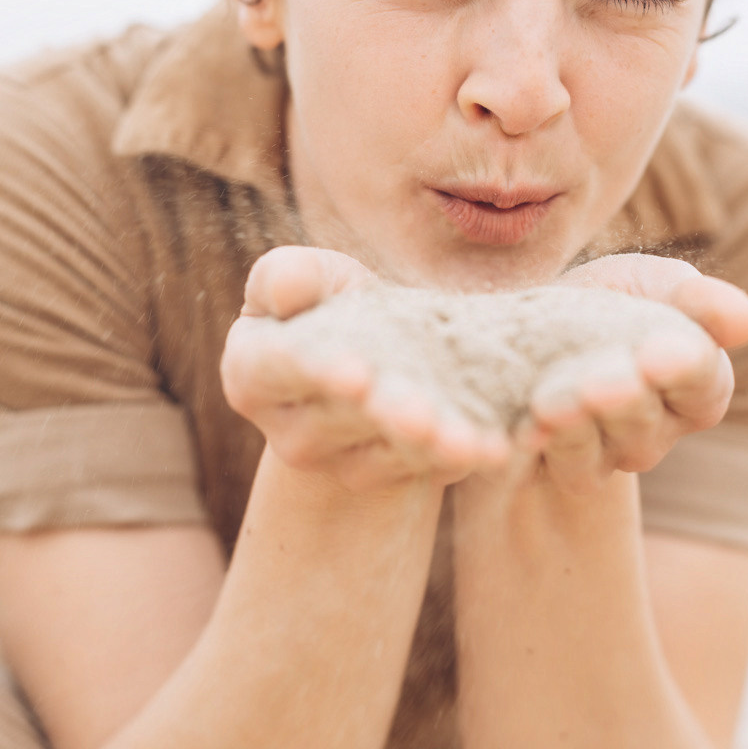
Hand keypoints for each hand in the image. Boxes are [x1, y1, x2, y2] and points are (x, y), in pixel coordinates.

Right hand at [221, 246, 509, 493]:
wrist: (376, 351)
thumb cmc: (330, 303)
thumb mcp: (312, 277)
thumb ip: (288, 275)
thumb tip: (286, 286)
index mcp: (253, 374)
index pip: (282, 369)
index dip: (319, 371)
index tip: (357, 374)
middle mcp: (292, 432)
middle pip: (342, 420)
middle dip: (386, 415)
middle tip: (421, 415)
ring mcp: (342, 463)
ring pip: (388, 454)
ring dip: (429, 447)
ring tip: (464, 440)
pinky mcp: (396, 473)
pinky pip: (429, 469)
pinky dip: (463, 457)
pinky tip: (494, 447)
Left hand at [499, 253, 747, 495]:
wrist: (521, 321)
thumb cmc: (602, 301)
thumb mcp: (648, 283)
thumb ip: (697, 299)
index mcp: (694, 384)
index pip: (703, 384)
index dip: (683, 370)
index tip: (658, 353)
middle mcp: (656, 430)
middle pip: (647, 422)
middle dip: (623, 399)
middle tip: (599, 383)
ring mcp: (609, 454)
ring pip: (604, 450)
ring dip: (579, 425)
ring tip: (552, 403)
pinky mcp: (561, 466)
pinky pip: (561, 466)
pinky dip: (542, 444)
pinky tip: (526, 426)